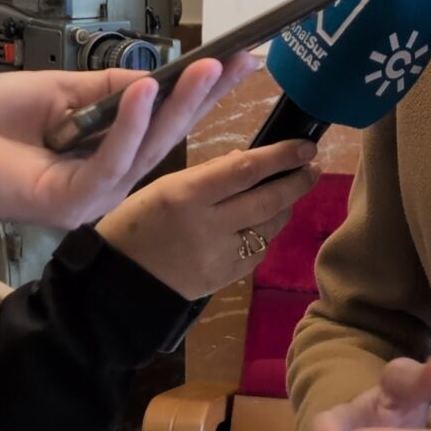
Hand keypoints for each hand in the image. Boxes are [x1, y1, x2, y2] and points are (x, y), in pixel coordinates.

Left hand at [0, 52, 258, 232]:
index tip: (237, 58)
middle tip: (243, 60)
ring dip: (179, 107)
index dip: (199, 92)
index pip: (161, 122)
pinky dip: (128, 126)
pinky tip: (144, 92)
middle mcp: (104, 181)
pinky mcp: (68, 204)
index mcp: (102, 155)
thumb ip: (105, 87)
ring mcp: (89, 197)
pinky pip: (110, 164)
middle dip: (206, 97)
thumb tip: (155, 78)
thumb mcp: (56, 91)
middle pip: (167, 136)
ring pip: (148, 150)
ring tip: (206, 67)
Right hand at [96, 140, 319, 299]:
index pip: (246, 169)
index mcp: (187, 195)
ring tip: (288, 193)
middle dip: (296, 181)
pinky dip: (264, 235)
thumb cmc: (134, 223)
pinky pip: (257, 253)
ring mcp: (219, 256)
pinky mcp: (224, 279)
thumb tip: (248, 160)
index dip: (281, 156)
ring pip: (268, 228)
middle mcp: (208, 225)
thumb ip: (207, 174)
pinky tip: (261, 225)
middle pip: (267, 200)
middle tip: (312, 167)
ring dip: (284, 208)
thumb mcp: (163, 187)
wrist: (117, 283)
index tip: (305, 146)